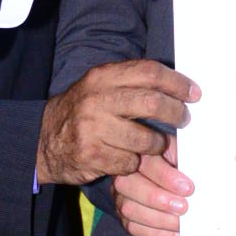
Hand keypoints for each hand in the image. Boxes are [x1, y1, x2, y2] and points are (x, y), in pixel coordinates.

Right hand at [37, 61, 198, 185]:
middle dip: (176, 113)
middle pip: (152, 102)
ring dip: (157, 145)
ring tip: (155, 145)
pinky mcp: (92, 155)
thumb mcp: (99, 89)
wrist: (42, 140)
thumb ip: (130, 84)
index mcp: (102, 77)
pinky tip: (128, 159)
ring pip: (145, 139)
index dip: (176, 83)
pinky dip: (135, 164)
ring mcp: (93, 128)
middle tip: (184, 119)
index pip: (149, 72)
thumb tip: (177, 88)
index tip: (193, 93)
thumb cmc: (81, 113)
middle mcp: (97, 99)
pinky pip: (130, 163)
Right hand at [111, 145, 191, 235]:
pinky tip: (176, 234)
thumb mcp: (183, 157)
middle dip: (159, 199)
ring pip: (130, 210)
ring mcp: (121, 197)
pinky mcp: (124, 217)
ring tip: (181, 224)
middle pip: (131, 186)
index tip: (188, 188)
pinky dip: (157, 234)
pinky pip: (134, 228)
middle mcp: (125, 175)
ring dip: (159, 219)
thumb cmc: (177, 167)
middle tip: (183, 207)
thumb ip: (188, 161)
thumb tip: (201, 174)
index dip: (166, 177)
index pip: (148, 163)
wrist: (169, 180)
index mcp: (141, 154)